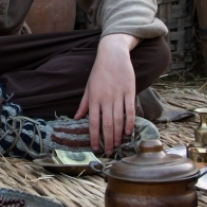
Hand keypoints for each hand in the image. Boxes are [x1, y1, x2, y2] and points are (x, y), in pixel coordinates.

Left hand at [74, 34, 138, 153]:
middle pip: (107, 125)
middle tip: (108, 151)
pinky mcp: (130, 91)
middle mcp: (106, 99)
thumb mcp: (88, 86)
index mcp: (94, 98)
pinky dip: (130, 123)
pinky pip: (130, 110)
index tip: (95, 148)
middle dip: (107, 140)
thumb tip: (76, 118)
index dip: (94, 137)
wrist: (113, 54)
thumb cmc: (99, 71)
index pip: (93, 122)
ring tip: (117, 144)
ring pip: (119, 120)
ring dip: (118, 135)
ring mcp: (118, 95)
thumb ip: (84, 103)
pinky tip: (129, 132)